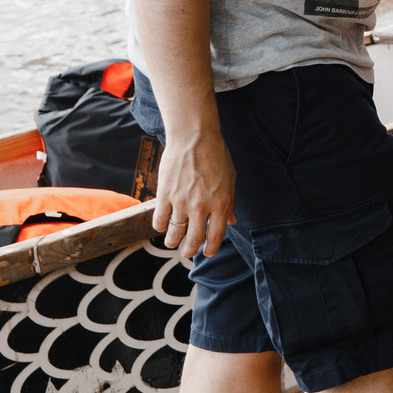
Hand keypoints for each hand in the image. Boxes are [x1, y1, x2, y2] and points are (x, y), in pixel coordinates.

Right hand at [152, 126, 236, 262]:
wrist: (194, 139)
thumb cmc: (216, 157)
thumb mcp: (231, 180)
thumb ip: (230, 203)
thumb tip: (232, 221)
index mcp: (221, 203)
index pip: (216, 236)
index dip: (211, 249)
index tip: (207, 253)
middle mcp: (201, 206)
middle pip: (193, 240)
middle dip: (190, 250)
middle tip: (188, 252)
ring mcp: (181, 202)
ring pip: (174, 233)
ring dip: (173, 242)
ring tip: (173, 243)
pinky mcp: (165, 195)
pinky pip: (160, 220)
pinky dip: (160, 227)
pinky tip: (163, 227)